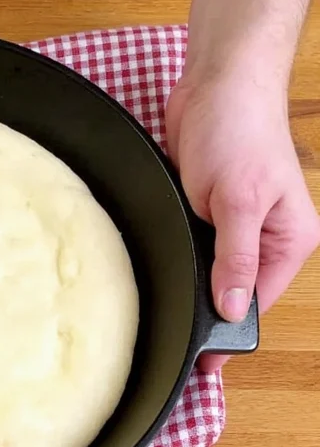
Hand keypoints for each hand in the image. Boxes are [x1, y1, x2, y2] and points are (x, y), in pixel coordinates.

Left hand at [166, 73, 319, 370]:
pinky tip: (157, 276)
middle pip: (233, 291)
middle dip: (205, 313)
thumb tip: (232, 307)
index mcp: (288, 241)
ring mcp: (232, 226)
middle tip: (169, 341)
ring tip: (159, 317)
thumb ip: (236, 256)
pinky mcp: (204, 211)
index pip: (258, 302)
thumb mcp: (239, 200)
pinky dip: (177, 260)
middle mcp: (264, 239)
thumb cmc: (239, 132)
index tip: (202, 361)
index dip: (229, 331)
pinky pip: (191, 248)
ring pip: (209, 272)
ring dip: (188, 286)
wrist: (216, 85)